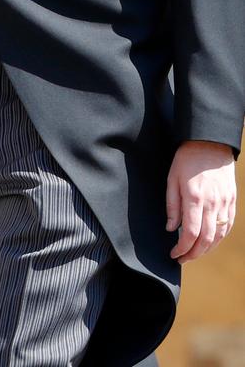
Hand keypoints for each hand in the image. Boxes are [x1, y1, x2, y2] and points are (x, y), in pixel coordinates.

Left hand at [166, 140, 236, 263]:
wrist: (210, 143)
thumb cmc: (187, 159)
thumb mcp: (172, 178)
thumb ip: (172, 205)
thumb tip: (171, 228)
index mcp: (195, 198)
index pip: (191, 233)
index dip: (182, 248)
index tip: (174, 254)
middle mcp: (212, 203)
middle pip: (206, 240)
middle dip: (193, 254)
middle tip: (182, 259)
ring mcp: (225, 203)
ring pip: (219, 236)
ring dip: (207, 249)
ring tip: (194, 253)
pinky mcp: (232, 201)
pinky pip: (228, 226)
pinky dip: (219, 238)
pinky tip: (210, 241)